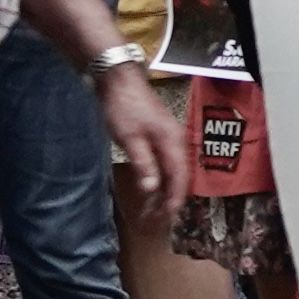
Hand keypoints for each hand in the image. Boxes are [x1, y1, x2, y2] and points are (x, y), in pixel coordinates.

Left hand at [96, 62, 190, 214]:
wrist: (119, 79)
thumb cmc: (123, 108)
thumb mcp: (130, 139)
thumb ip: (144, 164)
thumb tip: (152, 189)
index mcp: (172, 142)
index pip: (179, 178)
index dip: (174, 199)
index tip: (166, 217)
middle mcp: (177, 140)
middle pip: (179, 176)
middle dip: (169, 199)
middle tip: (156, 218)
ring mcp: (170, 137)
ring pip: (173, 170)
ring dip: (164, 190)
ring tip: (152, 207)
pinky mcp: (161, 135)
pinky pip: (167, 162)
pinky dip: (160, 177)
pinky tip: (150, 186)